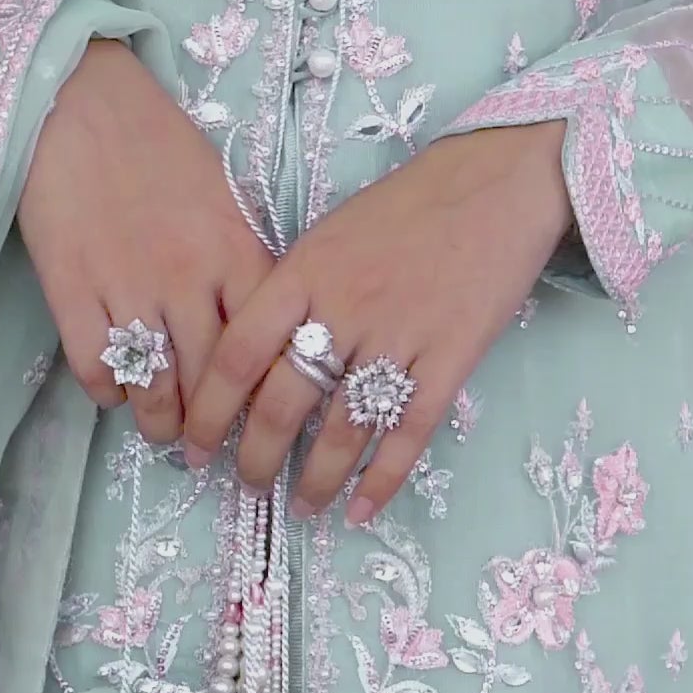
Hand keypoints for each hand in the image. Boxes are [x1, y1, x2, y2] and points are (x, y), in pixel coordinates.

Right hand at [17, 39, 274, 440]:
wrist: (77, 97)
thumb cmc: (157, 144)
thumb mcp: (223, 198)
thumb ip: (242, 265)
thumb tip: (256, 335)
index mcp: (236, 252)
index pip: (266, 350)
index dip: (265, 399)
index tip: (263, 425)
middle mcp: (188, 277)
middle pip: (211, 383)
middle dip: (212, 429)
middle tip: (209, 451)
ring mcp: (128, 286)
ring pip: (155, 386)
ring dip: (160, 423)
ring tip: (162, 433)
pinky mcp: (72, 288)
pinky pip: (97, 367)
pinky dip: (109, 392)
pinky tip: (115, 391)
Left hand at [183, 122, 571, 521]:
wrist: (498, 182)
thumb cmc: (408, 208)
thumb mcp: (331, 236)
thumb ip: (293, 295)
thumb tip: (255, 363)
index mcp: (303, 273)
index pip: (237, 356)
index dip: (208, 411)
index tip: (194, 446)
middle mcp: (343, 309)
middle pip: (281, 405)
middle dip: (255, 460)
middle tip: (247, 485)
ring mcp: (398, 337)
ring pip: (341, 432)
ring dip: (315, 481)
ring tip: (301, 507)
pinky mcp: (449, 360)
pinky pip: (406, 435)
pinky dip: (380, 481)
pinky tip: (360, 510)